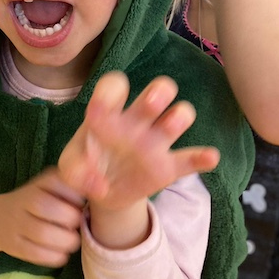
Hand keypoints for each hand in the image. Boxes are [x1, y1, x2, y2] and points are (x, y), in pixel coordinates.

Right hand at [0, 168, 84, 267]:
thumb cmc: (38, 202)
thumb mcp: (52, 188)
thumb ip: (77, 187)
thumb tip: (104, 189)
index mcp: (41, 182)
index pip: (61, 183)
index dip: (77, 197)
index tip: (81, 204)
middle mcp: (26, 199)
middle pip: (51, 208)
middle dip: (72, 220)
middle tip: (77, 225)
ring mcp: (17, 222)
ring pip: (43, 233)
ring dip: (65, 241)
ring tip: (71, 241)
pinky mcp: (14, 244)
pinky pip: (36, 253)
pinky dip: (54, 256)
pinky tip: (60, 253)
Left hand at [58, 72, 219, 212]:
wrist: (103, 193)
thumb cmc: (85, 167)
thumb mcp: (70, 170)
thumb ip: (75, 172)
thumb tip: (98, 184)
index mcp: (109, 114)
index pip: (115, 85)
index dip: (112, 89)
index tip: (100, 108)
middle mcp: (136, 121)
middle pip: (158, 90)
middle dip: (159, 91)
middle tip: (151, 103)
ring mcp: (154, 142)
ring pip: (179, 115)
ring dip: (178, 117)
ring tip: (168, 128)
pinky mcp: (167, 167)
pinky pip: (190, 159)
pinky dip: (202, 157)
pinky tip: (208, 157)